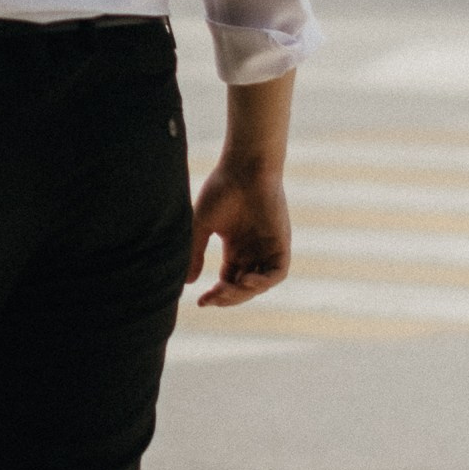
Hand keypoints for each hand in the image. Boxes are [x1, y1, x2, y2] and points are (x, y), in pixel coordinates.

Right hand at [186, 151, 290, 307]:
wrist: (245, 167)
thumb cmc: (221, 189)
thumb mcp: (202, 225)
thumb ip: (196, 253)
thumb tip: (187, 282)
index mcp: (235, 247)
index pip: (228, 280)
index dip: (217, 295)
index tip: (201, 302)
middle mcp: (253, 251)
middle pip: (242, 286)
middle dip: (228, 297)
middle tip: (212, 298)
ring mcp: (268, 248)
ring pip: (259, 284)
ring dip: (243, 293)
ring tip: (226, 290)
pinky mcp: (281, 244)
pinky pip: (277, 273)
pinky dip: (263, 282)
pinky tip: (246, 281)